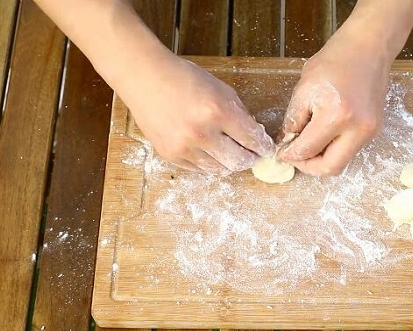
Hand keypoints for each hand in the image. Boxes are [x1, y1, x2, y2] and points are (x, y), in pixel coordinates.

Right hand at [123, 55, 274, 173]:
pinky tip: (212, 154)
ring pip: (220, 170)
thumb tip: (254, 136)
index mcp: (218, 111)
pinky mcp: (171, 155)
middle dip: (250, 159)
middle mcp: (201, 133)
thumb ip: (240, 114)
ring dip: (230, 164)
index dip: (263, 146)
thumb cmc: (185, 79)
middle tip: (252, 155)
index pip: (252, 139)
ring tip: (233, 155)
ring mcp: (184, 147)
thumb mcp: (221, 89)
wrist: (146, 78)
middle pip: (239, 161)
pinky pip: (200, 170)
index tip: (267, 150)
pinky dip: (210, 164)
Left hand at [278, 39, 390, 175]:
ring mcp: (370, 131)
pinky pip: (351, 149)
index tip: (282, 154)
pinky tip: (325, 134)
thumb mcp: (304, 88)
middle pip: (330, 168)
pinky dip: (335, 148)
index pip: (308, 150)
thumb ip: (294, 120)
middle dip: (309, 166)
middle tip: (297, 157)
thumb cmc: (334, 61)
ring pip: (342, 162)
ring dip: (323, 158)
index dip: (290, 155)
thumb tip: (288, 143)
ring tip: (310, 144)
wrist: (368, 48)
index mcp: (336, 116)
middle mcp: (357, 129)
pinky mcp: (375, 130)